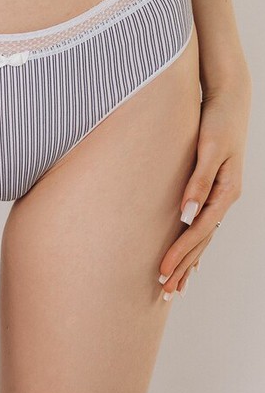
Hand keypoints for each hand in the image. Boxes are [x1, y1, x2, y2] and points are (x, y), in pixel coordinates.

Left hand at [158, 78, 251, 299]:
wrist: (229, 100)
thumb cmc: (217, 121)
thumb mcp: (209, 148)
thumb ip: (199, 180)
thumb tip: (188, 214)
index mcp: (226, 191)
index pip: (199, 231)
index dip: (180, 253)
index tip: (162, 272)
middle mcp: (224, 198)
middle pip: (202, 240)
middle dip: (184, 266)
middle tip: (166, 292)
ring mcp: (220, 196)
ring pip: (203, 236)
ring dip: (189, 261)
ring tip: (176, 285)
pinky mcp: (212, 190)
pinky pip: (203, 225)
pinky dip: (194, 244)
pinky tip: (189, 258)